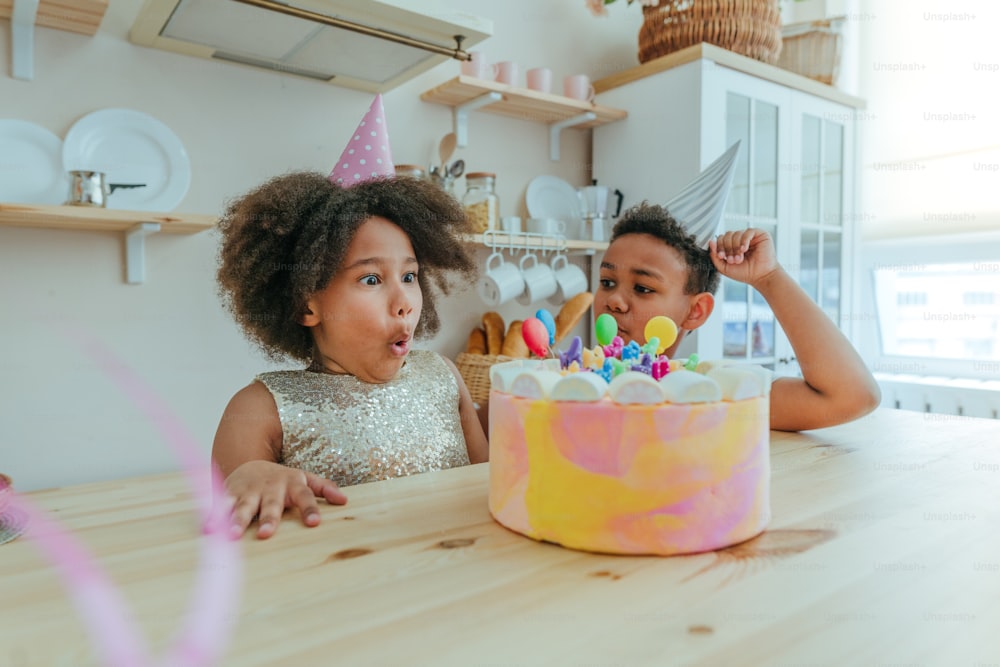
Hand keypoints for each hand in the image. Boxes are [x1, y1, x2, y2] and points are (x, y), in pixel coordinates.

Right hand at [223, 460, 346, 538]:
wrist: (252, 465)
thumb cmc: (283, 480)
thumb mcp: (305, 479)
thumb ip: (324, 488)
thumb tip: (344, 501)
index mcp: (292, 484)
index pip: (305, 497)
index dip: (309, 509)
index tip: (314, 523)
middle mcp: (270, 488)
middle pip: (271, 504)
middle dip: (269, 518)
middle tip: (266, 534)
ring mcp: (249, 491)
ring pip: (243, 506)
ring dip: (237, 520)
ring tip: (232, 535)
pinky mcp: (230, 493)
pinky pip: (220, 505)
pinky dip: (213, 516)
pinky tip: (207, 529)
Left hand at [708, 229, 779, 287]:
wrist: (760, 277)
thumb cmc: (745, 273)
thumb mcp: (724, 267)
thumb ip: (714, 256)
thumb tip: (710, 242)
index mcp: (732, 245)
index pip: (721, 238)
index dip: (719, 246)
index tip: (722, 257)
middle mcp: (740, 239)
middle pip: (727, 235)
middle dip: (727, 248)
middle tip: (733, 260)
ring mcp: (750, 236)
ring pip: (735, 234)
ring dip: (735, 247)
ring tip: (739, 258)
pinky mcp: (760, 234)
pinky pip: (747, 232)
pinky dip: (744, 241)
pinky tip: (744, 249)